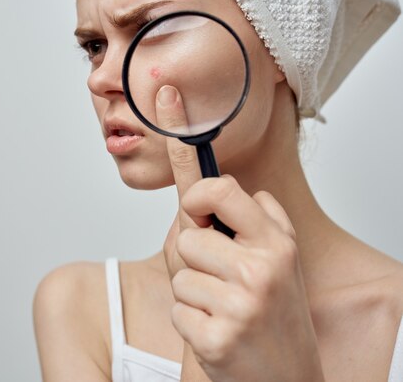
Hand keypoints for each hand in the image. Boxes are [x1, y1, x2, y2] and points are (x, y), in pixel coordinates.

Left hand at [156, 85, 324, 381]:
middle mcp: (262, 266)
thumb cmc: (274, 315)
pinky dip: (191, 322)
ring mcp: (240, 303)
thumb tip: (228, 187)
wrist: (288, 379)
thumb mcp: (278, 261)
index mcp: (275, 240)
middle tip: (223, 279)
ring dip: (193, 292)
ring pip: (177, 272)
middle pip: (184, 233)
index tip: (165, 98)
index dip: (184, 144)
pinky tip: (220, 334)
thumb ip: (256, 221)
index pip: (220, 187)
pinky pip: (178, 308)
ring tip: (224, 309)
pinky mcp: (216, 337)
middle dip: (194, 255)